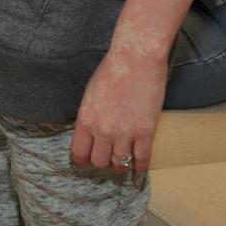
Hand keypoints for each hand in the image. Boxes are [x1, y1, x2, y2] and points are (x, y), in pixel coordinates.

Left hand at [70, 46, 167, 174]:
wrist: (136, 59)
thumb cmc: (112, 69)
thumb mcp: (91, 92)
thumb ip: (90, 114)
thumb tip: (91, 132)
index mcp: (86, 118)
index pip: (79, 153)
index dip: (82, 160)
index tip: (86, 161)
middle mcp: (103, 130)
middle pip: (99, 162)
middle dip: (101, 162)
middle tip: (106, 159)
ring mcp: (125, 133)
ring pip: (119, 164)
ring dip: (120, 165)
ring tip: (122, 163)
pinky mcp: (146, 133)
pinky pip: (141, 160)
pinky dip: (139, 166)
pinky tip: (138, 166)